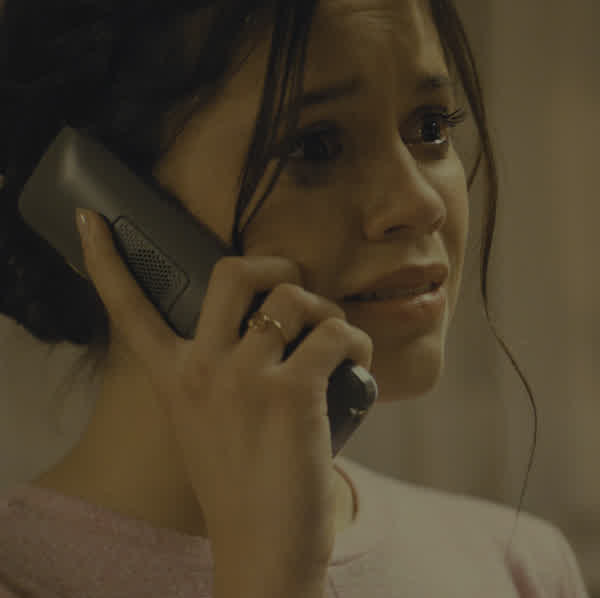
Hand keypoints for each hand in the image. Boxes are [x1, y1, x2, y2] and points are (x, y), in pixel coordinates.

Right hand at [76, 209, 372, 589]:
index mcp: (174, 377)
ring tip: (336, 341)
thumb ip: (218, 375)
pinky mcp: (290, 392)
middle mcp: (202, 368)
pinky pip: (335, 333)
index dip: (103, 259)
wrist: (261, 548)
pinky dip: (355, 340)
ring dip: (327, 310)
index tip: (91, 220)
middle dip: (273, 265)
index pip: (126, 308)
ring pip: (294, 298)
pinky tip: (356, 363)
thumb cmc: (241, 485)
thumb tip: (268, 330)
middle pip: (231, 272)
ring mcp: (243, 377)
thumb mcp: (206, 423)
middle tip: (295, 287)